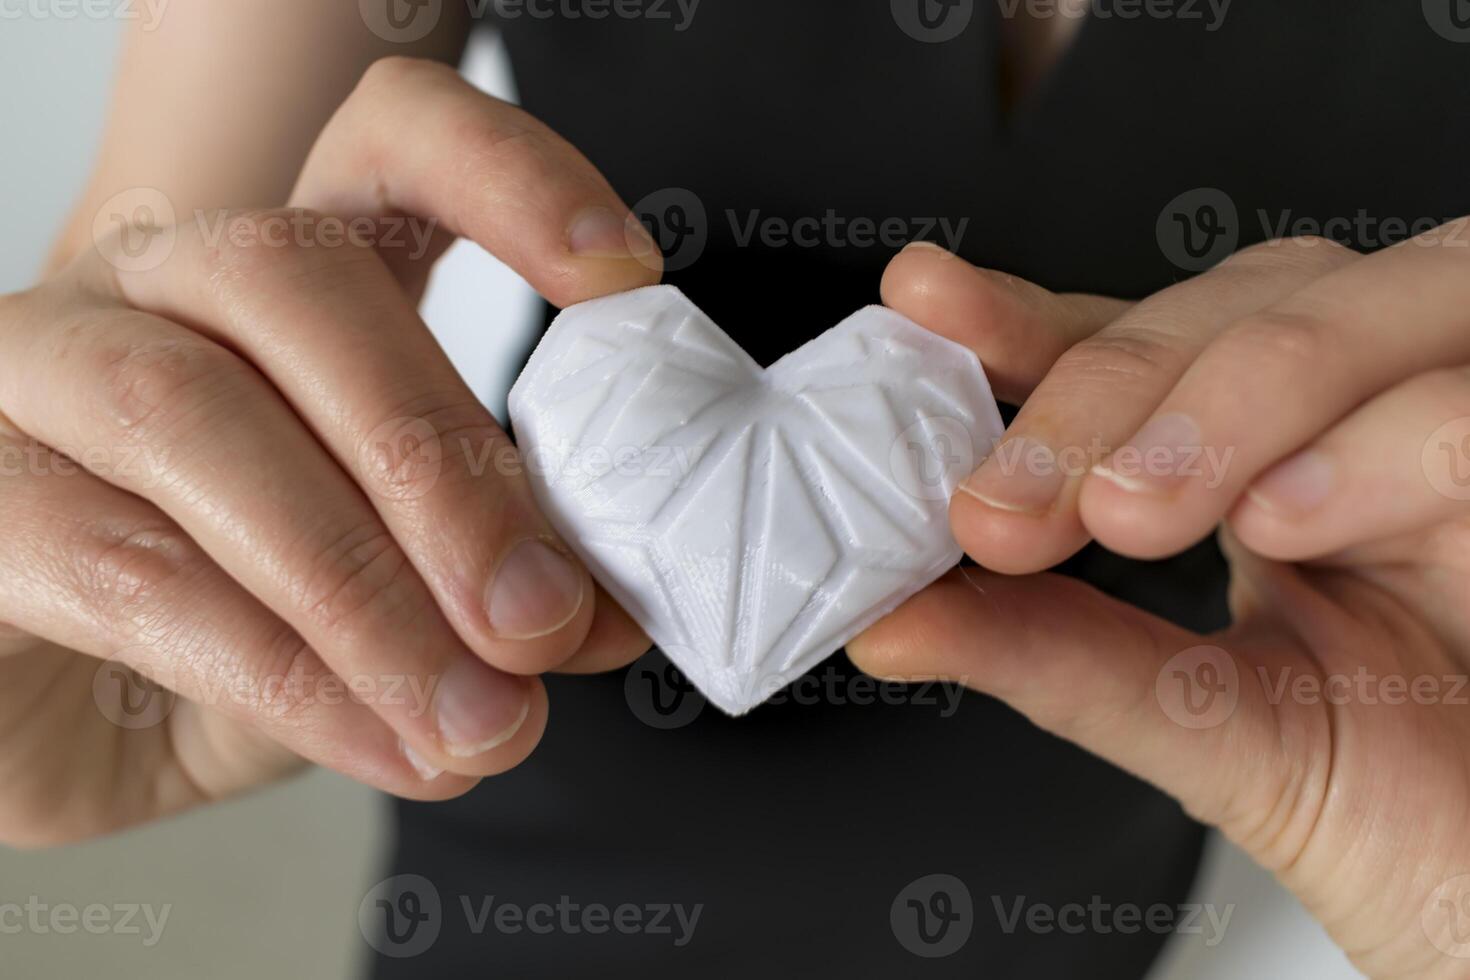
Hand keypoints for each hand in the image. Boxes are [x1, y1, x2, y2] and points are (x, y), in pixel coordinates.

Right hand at [0, 58, 656, 846]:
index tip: (622, 277)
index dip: (505, 175)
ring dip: (365, 587)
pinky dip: (276, 667)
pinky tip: (376, 737)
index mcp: (285, 281)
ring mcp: (37, 367)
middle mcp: (154, 288)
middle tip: (542, 617)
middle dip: (441, 462)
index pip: (385, 144)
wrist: (44, 725)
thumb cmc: (225, 629)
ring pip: (192, 410)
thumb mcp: (385, 602)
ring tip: (476, 717)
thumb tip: (602, 614)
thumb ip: (482, 585)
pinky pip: (119, 562)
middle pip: (295, 276)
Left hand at [850, 231, 1469, 977]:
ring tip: (1134, 515)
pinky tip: (1289, 522)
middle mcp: (1369, 413)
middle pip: (1239, 303)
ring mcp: (1467, 414)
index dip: (1027, 320)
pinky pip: (1467, 412)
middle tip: (1008, 508)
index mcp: (1271, 456)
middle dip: (1102, 391)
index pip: (1139, 340)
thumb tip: (887, 620)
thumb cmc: (1396, 811)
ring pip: (1356, 307)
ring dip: (1221, 404)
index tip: (924, 302)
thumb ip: (1054, 656)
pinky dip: (1373, 450)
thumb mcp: (1200, 725)